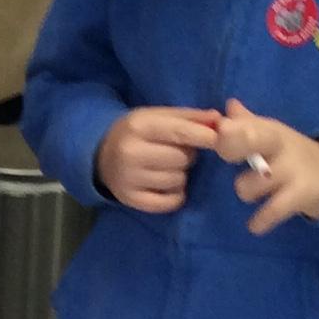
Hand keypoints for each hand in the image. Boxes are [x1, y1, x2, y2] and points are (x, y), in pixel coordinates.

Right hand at [95, 107, 220, 212]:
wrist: (100, 154)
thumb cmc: (137, 132)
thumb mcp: (157, 116)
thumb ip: (189, 117)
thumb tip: (218, 119)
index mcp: (139, 126)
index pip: (180, 132)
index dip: (204, 136)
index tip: (217, 139)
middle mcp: (131, 153)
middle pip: (182, 159)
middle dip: (187, 156)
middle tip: (176, 152)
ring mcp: (129, 179)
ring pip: (178, 181)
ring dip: (180, 175)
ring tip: (167, 167)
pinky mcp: (130, 200)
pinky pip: (169, 202)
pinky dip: (175, 195)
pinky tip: (167, 185)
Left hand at [214, 98, 318, 235]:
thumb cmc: (292, 154)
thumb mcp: (274, 136)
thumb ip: (249, 124)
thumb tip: (229, 105)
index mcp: (270, 130)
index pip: (247, 124)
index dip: (229, 128)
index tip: (219, 131)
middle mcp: (280, 146)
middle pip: (253, 139)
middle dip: (235, 143)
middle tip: (227, 156)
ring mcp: (291, 170)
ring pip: (250, 184)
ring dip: (246, 192)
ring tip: (255, 195)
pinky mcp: (300, 195)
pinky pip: (273, 210)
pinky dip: (260, 221)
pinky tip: (255, 225)